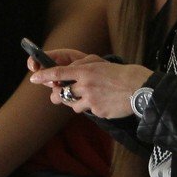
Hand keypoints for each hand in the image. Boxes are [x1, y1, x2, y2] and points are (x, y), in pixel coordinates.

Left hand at [27, 50, 152, 119]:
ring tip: (92, 97)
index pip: (59, 73)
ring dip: (77, 102)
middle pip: (61, 94)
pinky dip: (93, 108)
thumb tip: (68, 73)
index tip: (34, 78)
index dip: (44, 76)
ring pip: (72, 105)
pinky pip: (88, 111)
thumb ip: (84, 68)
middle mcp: (86, 85)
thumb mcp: (103, 65)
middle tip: (61, 95)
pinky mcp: (97, 111)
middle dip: (58, 96)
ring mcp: (91, 100)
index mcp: (87, 71)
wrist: (143, 89)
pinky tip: (105, 102)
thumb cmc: (124, 74)